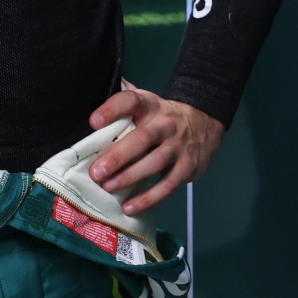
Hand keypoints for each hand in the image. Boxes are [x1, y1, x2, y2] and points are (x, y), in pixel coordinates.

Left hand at [86, 86, 224, 216]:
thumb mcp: (147, 102)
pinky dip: (148, 199)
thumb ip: (123, 100)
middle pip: (142, 138)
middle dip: (118, 156)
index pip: (131, 101)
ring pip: (154, 162)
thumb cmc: (162, 117)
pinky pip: (167, 186)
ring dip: (129, 177)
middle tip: (96, 172)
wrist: (204, 123)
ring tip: (108, 188)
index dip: (112, 110)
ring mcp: (178, 146)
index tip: (94, 122)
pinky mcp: (187, 168)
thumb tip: (95, 91)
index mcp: (150, 105)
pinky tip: (129, 207)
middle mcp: (165, 124)